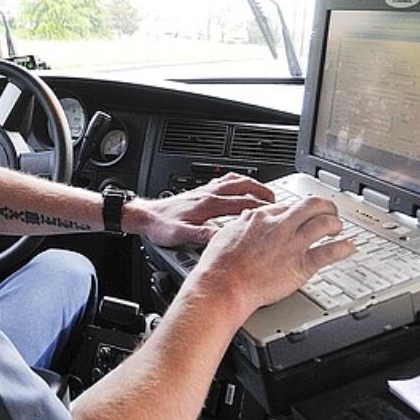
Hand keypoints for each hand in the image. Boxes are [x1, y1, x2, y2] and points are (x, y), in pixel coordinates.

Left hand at [127, 172, 274, 246]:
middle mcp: (208, 193)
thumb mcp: (181, 236)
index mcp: (208, 204)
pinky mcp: (199, 191)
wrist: (143, 216)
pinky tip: (237, 188)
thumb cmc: (160, 226)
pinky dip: (236, 183)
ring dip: (251, 184)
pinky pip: (223, 181)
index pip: (242, 202)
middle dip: (262, 191)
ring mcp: (204, 190)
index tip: (276, 213)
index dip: (262, 208)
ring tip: (262, 192)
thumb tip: (224, 239)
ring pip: (234, 180)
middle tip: (276, 200)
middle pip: (242, 185)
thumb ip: (203, 237)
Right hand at [185, 196, 355, 319]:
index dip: (295, 209)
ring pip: (324, 223)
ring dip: (335, 223)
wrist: (224, 285)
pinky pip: (329, 252)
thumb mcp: (225, 233)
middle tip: (328, 210)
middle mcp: (279, 226)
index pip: (286, 205)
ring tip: (338, 227)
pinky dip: (343, 249)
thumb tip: (246, 218)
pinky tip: (348, 248)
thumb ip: (241, 225)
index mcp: (260, 218)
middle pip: (310, 205)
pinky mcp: (301, 264)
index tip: (299, 215)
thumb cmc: (220, 265)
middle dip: (324, 206)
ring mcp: (292, 244)